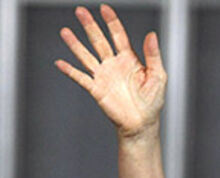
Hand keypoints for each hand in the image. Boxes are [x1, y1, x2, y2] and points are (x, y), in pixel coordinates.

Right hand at [56, 4, 165, 138]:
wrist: (142, 124)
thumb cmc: (152, 101)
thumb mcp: (158, 75)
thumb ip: (153, 55)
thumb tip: (152, 34)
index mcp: (128, 58)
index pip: (118, 35)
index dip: (111, 21)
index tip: (104, 8)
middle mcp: (113, 64)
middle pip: (99, 40)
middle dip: (89, 26)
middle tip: (80, 11)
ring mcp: (103, 76)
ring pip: (86, 56)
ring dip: (75, 44)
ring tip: (65, 32)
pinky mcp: (97, 90)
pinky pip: (81, 78)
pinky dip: (70, 71)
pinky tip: (60, 62)